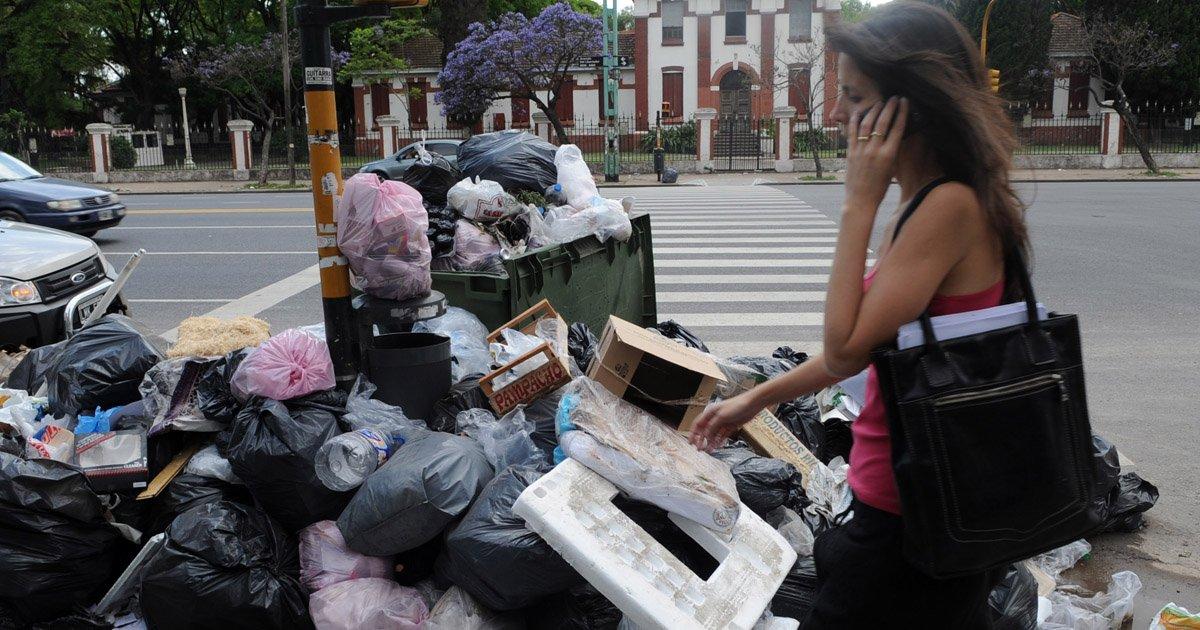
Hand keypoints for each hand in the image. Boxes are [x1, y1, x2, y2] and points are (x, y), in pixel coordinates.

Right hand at [688, 394, 761, 452]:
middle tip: (700, 449)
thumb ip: (712, 426)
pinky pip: (722, 436)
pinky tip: (718, 446)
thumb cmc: (736, 405)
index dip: (693, 433)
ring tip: (709, 450)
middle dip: (701, 440)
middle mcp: (715, 418)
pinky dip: (719, 441)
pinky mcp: (730, 426)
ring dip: (711, 442)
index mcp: (710, 412)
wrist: (751, 405)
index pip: (698, 424)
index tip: (691, 442)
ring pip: (714, 434)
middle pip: (705, 431)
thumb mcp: (721, 416)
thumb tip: (705, 435)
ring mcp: (722, 422)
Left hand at [844, 96, 908, 212]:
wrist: (861, 200)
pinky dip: (855, 121)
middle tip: (894, 98)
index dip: (902, 113)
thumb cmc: (879, 187)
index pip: (898, 128)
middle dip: (889, 108)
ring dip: (874, 111)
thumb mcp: (891, 168)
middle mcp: (875, 151)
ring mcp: (861, 151)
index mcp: (889, 155)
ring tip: (879, 103)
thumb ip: (892, 150)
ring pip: (867, 125)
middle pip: (883, 123)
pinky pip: (852, 133)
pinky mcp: (850, 153)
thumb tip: (895, 134)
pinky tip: (858, 113)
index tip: (905, 102)